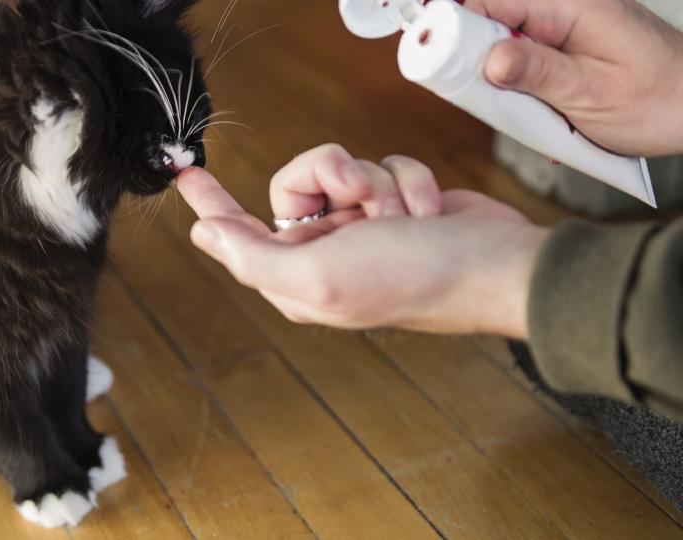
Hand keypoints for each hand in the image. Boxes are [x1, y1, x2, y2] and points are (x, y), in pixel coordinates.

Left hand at [177, 146, 548, 337]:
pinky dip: (409, 181)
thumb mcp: (319, 276)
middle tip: (361, 197)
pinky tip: (428, 212)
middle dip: (332, 178)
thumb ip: (254, 256)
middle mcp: (324, 251)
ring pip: (342, 167)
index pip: (237, 234)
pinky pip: (383, 164)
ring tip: (404, 218)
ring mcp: (362, 226)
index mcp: (295, 277)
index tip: (187, 174)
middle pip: (294, 183)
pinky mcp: (397, 201)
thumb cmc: (411, 278)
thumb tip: (205, 236)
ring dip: (378, 184)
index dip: (212, 204)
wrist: (495, 263)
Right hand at [465, 0, 682, 155]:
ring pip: (500, 43)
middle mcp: (563, 8)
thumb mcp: (591, 94)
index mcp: (570, 6)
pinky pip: (521, 58)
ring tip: (520, 110)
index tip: (427, 48)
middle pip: (487, 19)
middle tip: (478, 95)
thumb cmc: (660, 100)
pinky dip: (517, 87)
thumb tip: (490, 59)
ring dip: (497, 79)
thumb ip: (538, 74)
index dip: (452, 21)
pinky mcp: (562, 47)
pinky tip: (534, 111)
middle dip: (471, 58)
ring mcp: (562, 26)